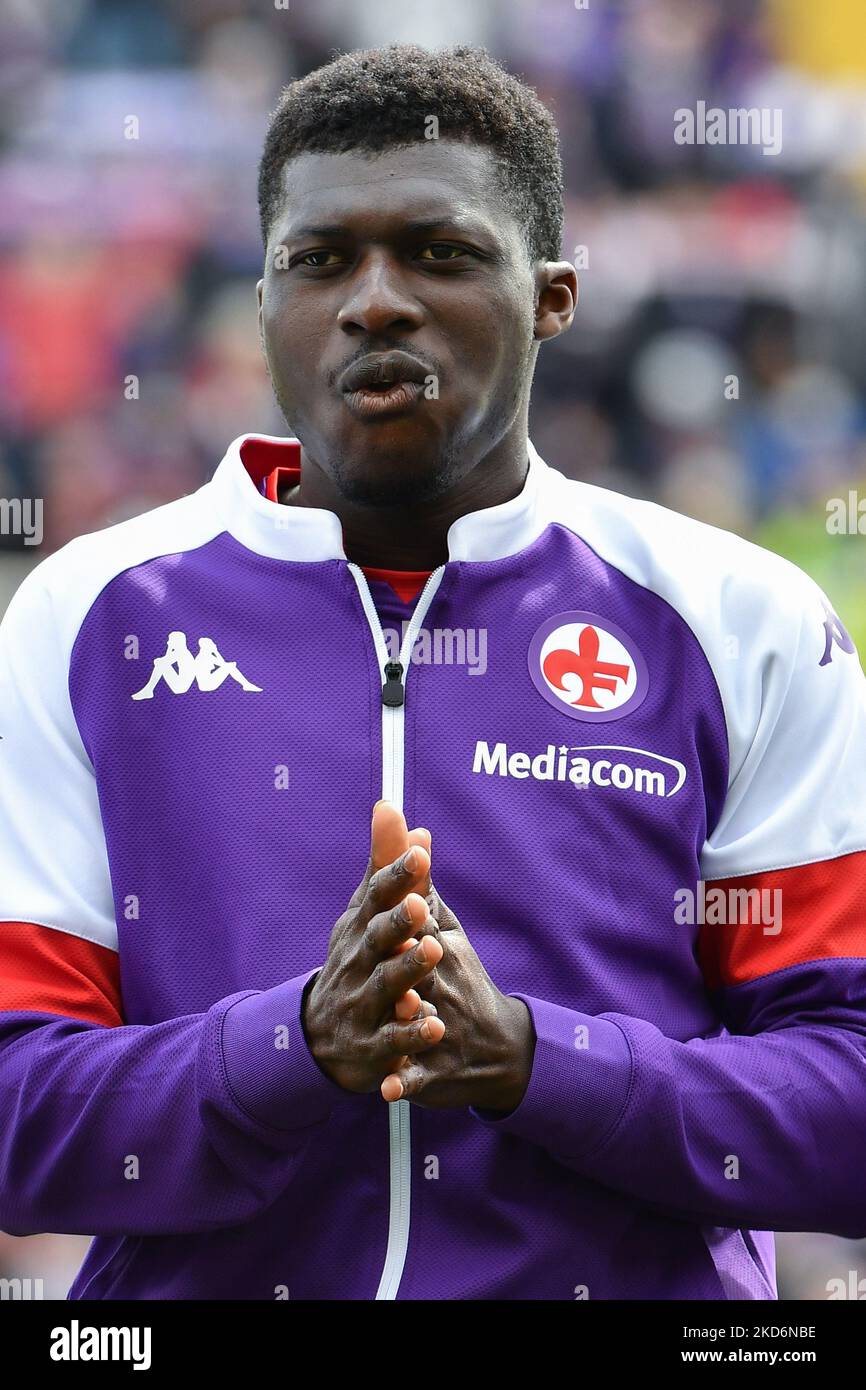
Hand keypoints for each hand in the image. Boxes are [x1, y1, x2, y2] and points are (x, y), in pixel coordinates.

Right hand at [301, 802, 446, 1093]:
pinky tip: (434, 1026)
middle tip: (422, 903)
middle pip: (378, 940)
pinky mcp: (372, 1046)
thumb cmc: (356, 960)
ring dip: (407, 970)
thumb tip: (391, 808)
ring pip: (386, 987)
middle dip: (398, 921)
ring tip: (433, 950)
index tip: (421, 851)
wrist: (320, 1036)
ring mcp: (362, 1005)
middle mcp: (357, 963)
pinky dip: (410, 1037)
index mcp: (360, 929)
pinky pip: (392, 1042)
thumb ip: (384, 866)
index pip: (376, 897)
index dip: (397, 874)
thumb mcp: (364, 914)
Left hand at [380, 873, 535, 1112]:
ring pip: (424, 1023)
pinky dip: (406, 1081)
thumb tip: (412, 825)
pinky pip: (418, 1076)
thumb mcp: (442, 927)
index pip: (423, 924)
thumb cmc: (458, 976)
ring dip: (414, 1018)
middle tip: (409, 944)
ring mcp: (440, 1029)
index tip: (405, 890)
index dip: (413, 910)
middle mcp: (441, 987)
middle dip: (417, 957)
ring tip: (402, 1012)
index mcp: (439, 949)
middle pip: (425, 971)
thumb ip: (419, 881)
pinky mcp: (434, 1070)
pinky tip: (388, 1088)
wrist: (498, 1048)